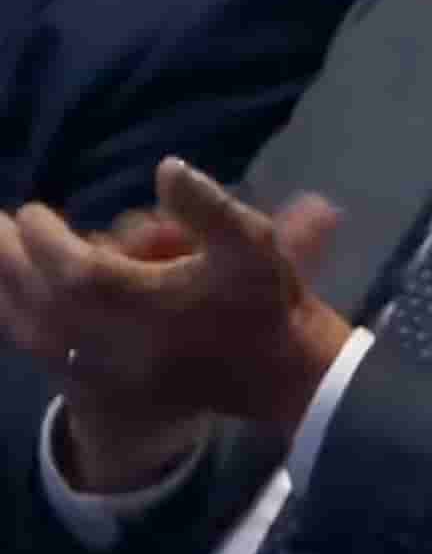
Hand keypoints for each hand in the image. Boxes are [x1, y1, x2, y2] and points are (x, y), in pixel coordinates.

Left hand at [0, 159, 350, 489]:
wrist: (282, 374)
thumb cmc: (268, 303)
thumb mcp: (254, 244)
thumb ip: (209, 205)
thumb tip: (165, 167)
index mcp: (149, 306)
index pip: (75, 270)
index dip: (45, 239)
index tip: (32, 210)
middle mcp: (116, 342)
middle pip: (41, 300)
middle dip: (10, 259)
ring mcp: (106, 370)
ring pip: (34, 332)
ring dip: (7, 294)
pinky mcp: (106, 385)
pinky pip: (44, 355)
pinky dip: (21, 325)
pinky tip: (15, 305)